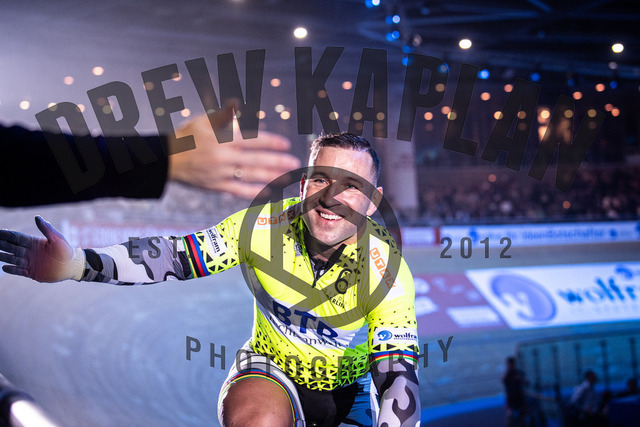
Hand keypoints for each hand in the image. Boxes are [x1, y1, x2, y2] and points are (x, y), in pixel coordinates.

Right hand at [0, 216, 83, 281]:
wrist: (71, 266)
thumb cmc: (65, 251)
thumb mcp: (56, 238)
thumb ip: (46, 229)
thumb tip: (37, 217)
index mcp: (34, 242)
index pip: (16, 238)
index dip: (6, 235)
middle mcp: (29, 252)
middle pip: (11, 247)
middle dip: (2, 244)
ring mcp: (30, 262)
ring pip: (13, 259)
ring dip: (4, 257)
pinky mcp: (32, 272)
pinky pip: (19, 271)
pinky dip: (12, 269)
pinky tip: (4, 267)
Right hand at [168, 101, 300, 198]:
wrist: (166, 161)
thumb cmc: (186, 136)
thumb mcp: (202, 121)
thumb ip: (223, 115)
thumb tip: (237, 103)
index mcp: (222, 139)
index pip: (252, 140)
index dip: (270, 142)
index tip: (285, 144)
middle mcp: (223, 157)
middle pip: (255, 160)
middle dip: (277, 162)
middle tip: (294, 162)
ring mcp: (220, 173)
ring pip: (250, 176)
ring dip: (271, 177)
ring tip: (287, 177)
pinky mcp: (216, 186)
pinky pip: (238, 191)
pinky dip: (253, 192)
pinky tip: (268, 193)